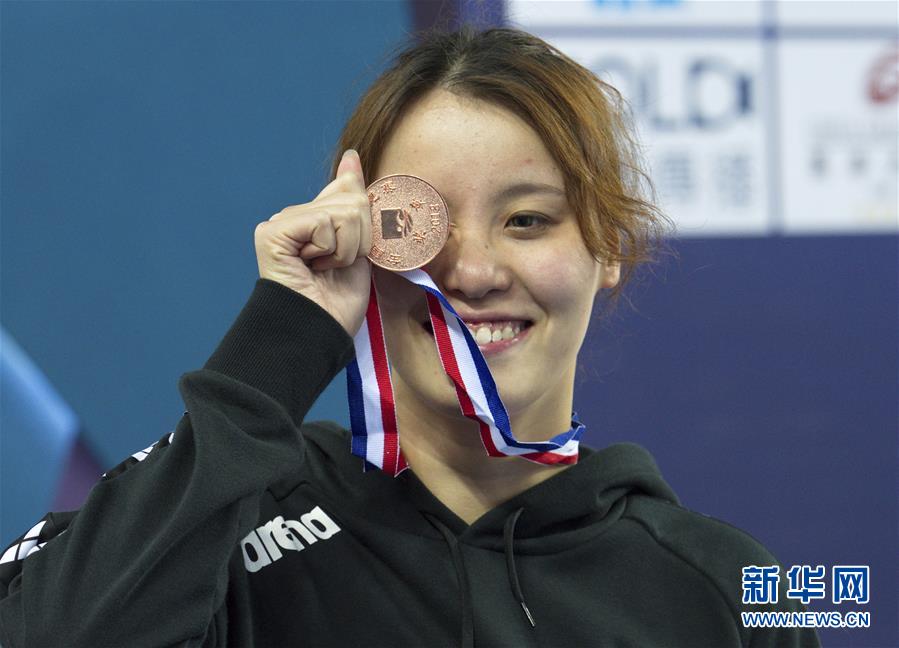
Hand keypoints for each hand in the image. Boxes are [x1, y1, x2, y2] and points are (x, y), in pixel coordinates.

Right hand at [255, 149, 371, 335]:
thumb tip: (350, 156)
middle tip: (338, 266)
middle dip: (360, 239)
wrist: (320, 331)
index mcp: (314, 220)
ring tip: (326, 269)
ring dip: (348, 249)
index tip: (353, 204)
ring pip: (345, 212)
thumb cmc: (338, 301)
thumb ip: (354, 204)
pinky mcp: (273, 232)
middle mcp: (294, 217)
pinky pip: (325, 222)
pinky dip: (332, 250)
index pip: (346, 190)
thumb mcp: (359, 247)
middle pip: (353, 200)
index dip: (359, 204)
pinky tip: (313, 267)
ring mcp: (281, 223)